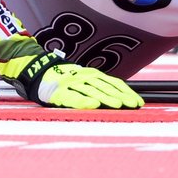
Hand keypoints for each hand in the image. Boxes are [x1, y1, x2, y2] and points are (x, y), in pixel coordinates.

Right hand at [13, 52, 142, 108]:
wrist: (38, 72)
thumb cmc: (65, 81)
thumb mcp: (85, 80)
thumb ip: (100, 86)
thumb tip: (122, 97)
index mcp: (92, 74)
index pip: (114, 83)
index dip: (127, 92)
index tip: (139, 102)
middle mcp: (84, 77)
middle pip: (107, 87)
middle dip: (122, 96)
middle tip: (134, 105)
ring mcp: (72, 83)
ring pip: (92, 91)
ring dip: (107, 98)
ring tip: (119, 105)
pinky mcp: (59, 92)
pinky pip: (73, 97)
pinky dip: (84, 101)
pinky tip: (94, 105)